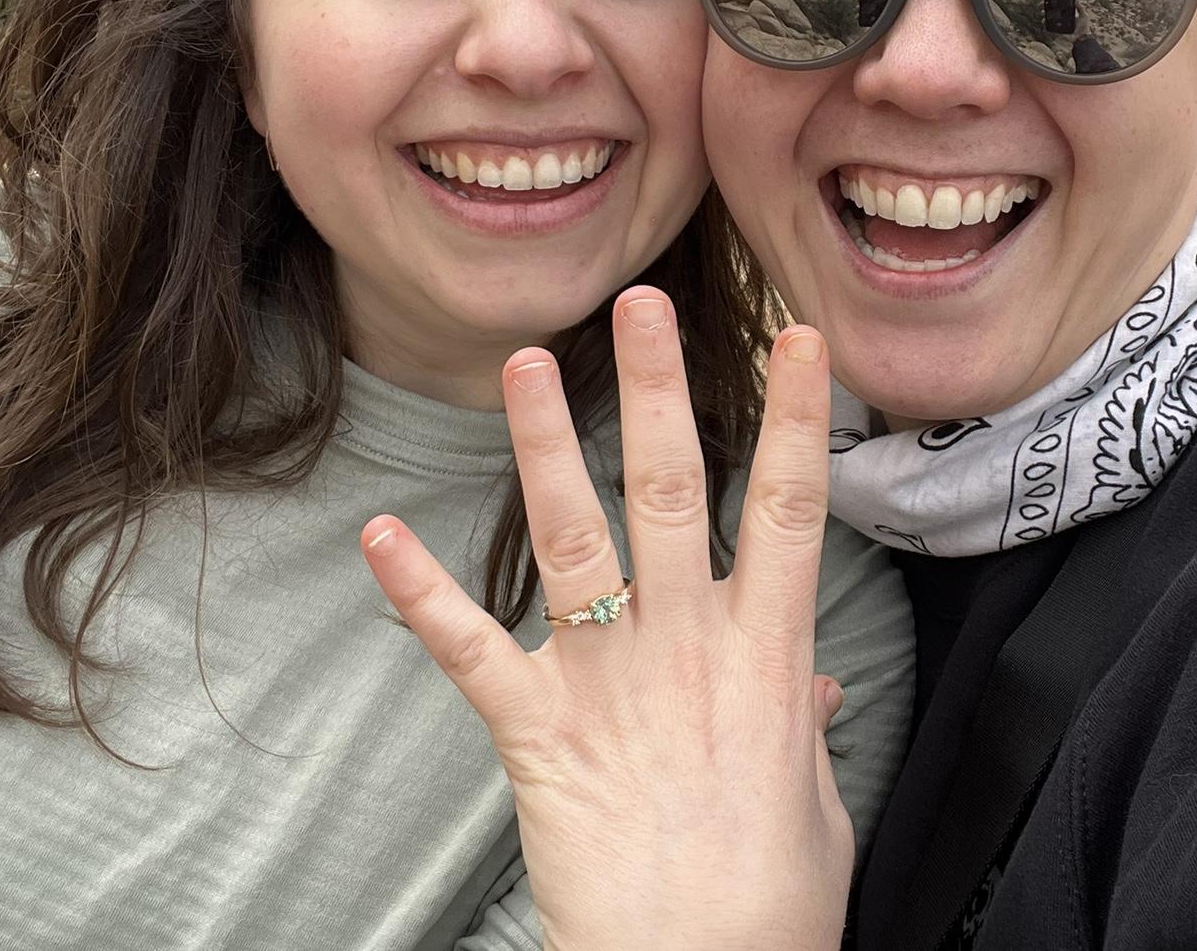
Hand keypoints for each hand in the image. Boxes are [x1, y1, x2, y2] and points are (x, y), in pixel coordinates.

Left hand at [361, 288, 851, 950]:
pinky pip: (473, 650)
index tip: (795, 336)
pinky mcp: (536, 731)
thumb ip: (804, 720)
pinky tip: (380, 534)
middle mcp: (689, 645)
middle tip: (642, 305)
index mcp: (768, 652)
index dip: (796, 418)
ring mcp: (609, 681)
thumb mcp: (815, 797)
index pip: (794, 508)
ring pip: (575, 538)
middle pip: (676, 490)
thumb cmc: (767, 901)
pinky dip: (422, 592)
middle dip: (660, 389)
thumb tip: (816, 675)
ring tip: (523, 363)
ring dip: (546, 445)